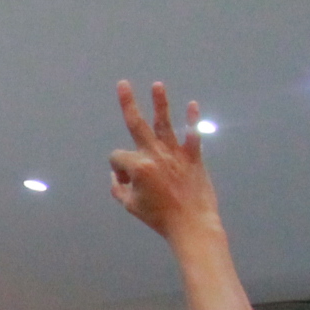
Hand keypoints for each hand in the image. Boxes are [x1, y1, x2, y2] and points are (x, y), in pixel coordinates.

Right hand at [106, 80, 220, 240]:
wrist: (191, 225)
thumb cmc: (159, 218)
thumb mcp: (131, 206)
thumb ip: (118, 189)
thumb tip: (116, 176)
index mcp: (137, 167)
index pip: (118, 157)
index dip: (117, 169)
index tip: (125, 182)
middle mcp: (154, 154)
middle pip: (137, 124)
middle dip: (128, 103)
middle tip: (123, 84)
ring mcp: (175, 154)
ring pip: (165, 123)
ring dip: (160, 103)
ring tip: (158, 85)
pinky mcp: (193, 158)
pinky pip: (193, 135)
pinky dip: (193, 120)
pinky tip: (193, 105)